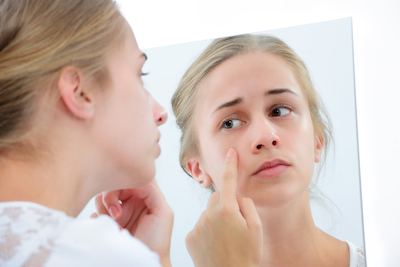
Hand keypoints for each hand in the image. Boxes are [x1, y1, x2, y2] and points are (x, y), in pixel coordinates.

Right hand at [92, 179, 172, 266]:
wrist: (144, 262)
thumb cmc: (157, 241)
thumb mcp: (163, 212)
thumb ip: (153, 191)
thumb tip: (138, 178)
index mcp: (144, 196)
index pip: (131, 178)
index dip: (124, 182)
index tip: (123, 195)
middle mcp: (130, 201)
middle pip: (113, 185)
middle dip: (110, 197)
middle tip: (115, 213)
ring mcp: (117, 212)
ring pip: (101, 197)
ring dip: (104, 208)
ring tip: (115, 224)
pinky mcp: (106, 222)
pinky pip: (95, 213)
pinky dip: (97, 219)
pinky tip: (109, 229)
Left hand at [185, 148, 262, 266]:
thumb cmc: (247, 255)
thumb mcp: (256, 228)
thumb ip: (247, 206)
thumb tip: (236, 198)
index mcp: (227, 210)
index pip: (229, 181)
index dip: (230, 165)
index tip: (230, 152)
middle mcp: (209, 215)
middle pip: (218, 198)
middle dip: (226, 203)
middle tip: (236, 223)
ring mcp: (198, 226)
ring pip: (208, 212)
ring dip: (216, 218)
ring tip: (226, 239)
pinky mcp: (190, 237)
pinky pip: (200, 225)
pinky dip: (207, 230)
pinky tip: (215, 244)